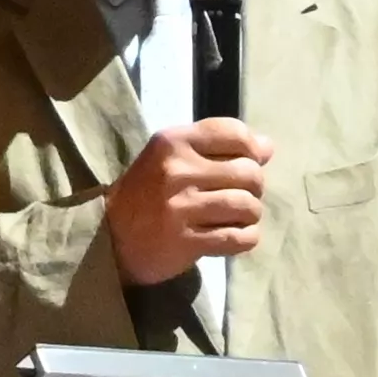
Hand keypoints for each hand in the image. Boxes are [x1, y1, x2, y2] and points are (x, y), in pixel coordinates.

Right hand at [107, 116, 271, 284]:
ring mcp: (180, 208)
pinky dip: (246, 238)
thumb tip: (268, 147)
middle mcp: (176, 171)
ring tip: (237, 217)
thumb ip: (217, 148)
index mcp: (172, 142)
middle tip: (241, 195)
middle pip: (248, 172)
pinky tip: (235, 235)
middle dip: (255, 186)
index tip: (247, 162)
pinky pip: (238, 238)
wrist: (109, 237)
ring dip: (250, 214)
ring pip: (247, 206)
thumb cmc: (147, 192)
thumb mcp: (173, 158)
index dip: (252, 149)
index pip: (234, 134)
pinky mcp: (185, 242)